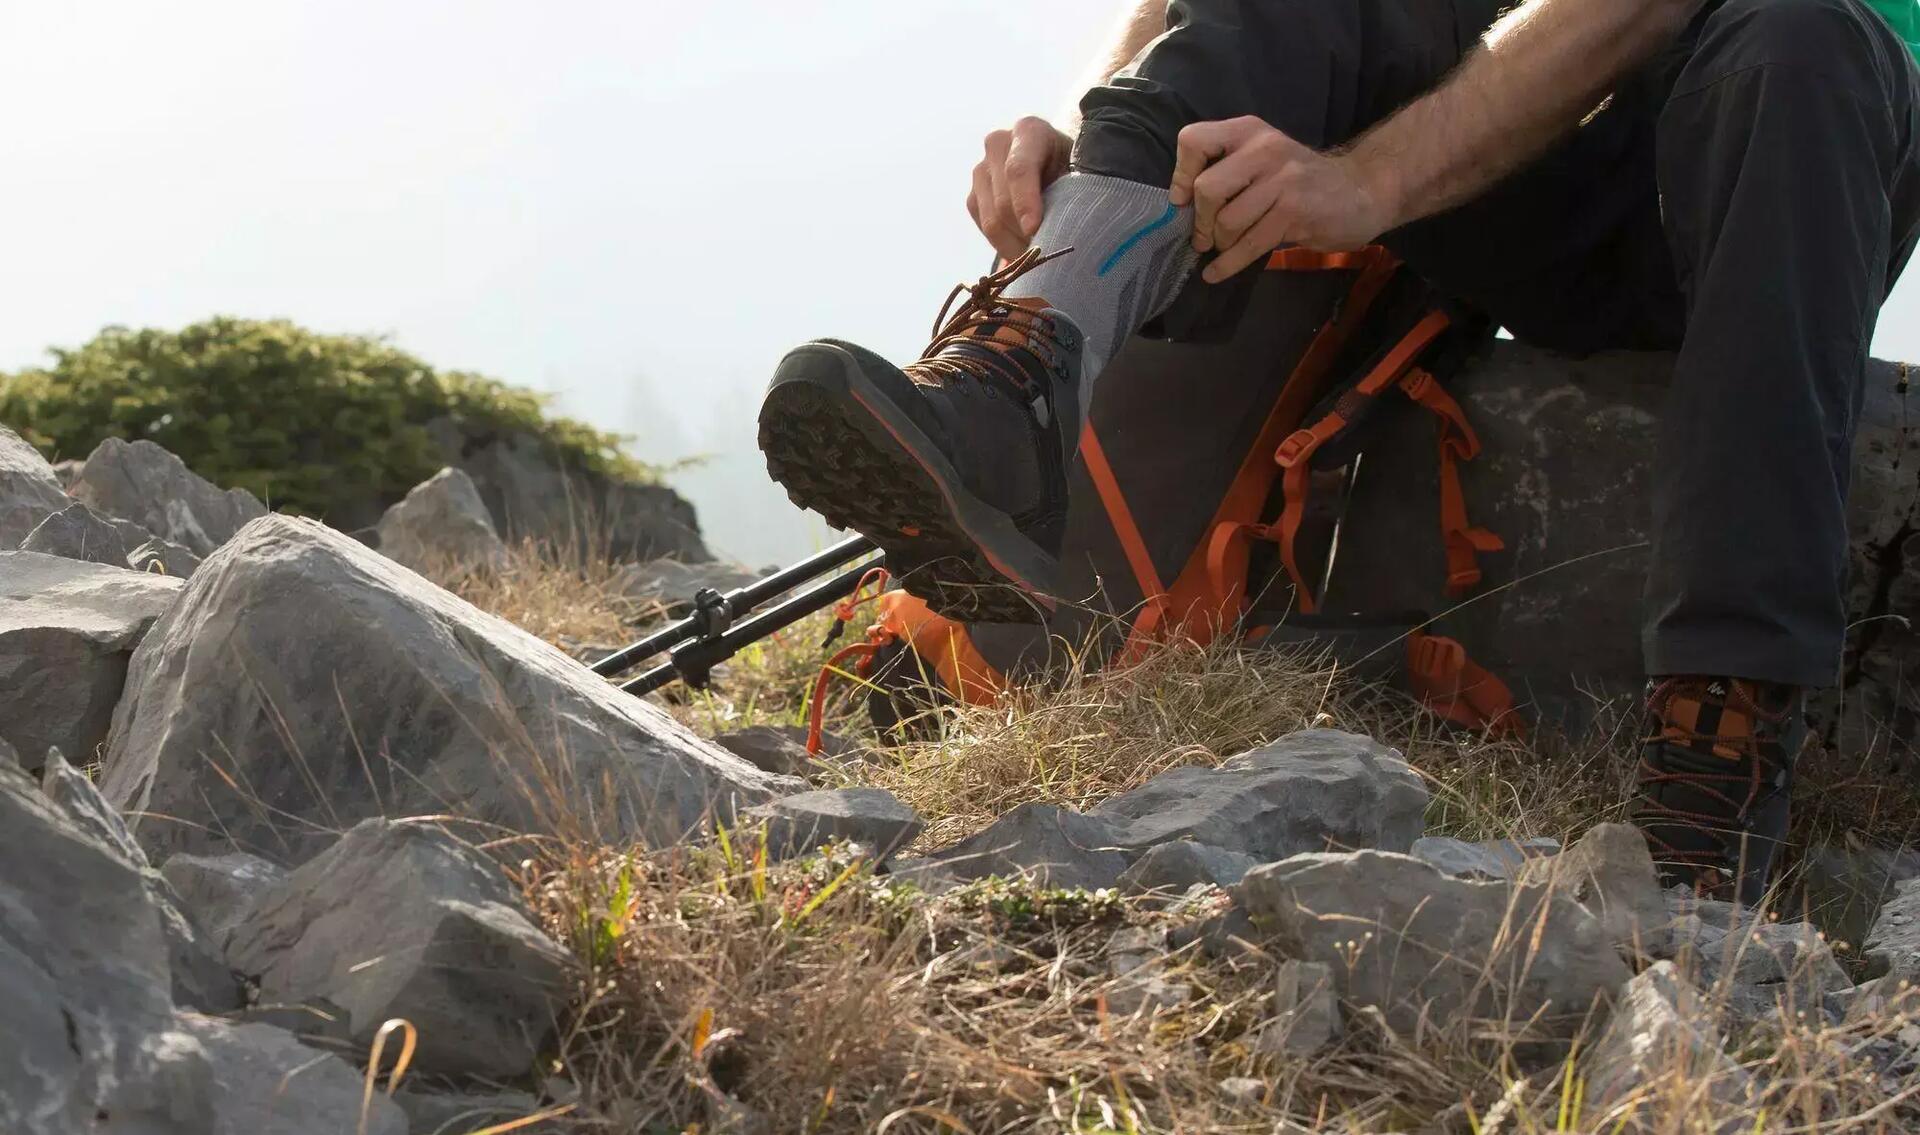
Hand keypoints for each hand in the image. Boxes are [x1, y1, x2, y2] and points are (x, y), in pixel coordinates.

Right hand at [967, 116, 1073, 259]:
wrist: (1059, 163)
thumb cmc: (1076, 167)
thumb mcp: (1081, 171)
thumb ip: (1072, 190)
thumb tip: (1065, 228)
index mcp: (1029, 131)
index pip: (1019, 170)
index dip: (1025, 203)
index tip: (1034, 231)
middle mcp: (998, 144)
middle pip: (1003, 202)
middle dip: (1024, 234)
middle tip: (1049, 255)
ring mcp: (981, 170)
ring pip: (992, 221)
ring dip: (1015, 246)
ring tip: (1040, 256)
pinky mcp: (974, 195)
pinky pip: (984, 228)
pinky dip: (1005, 245)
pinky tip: (1026, 249)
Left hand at [1169, 116, 1399, 282]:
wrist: (1361, 191)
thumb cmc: (1300, 180)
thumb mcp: (1262, 158)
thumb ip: (1226, 169)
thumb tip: (1181, 205)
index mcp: (1248, 131)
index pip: (1194, 140)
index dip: (1180, 175)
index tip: (1182, 201)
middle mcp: (1264, 148)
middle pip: (1206, 188)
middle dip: (1201, 221)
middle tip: (1204, 237)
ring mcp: (1282, 180)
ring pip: (1227, 221)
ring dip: (1220, 244)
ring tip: (1226, 247)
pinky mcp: (1295, 212)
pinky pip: (1249, 245)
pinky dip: (1227, 265)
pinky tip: (1216, 274)